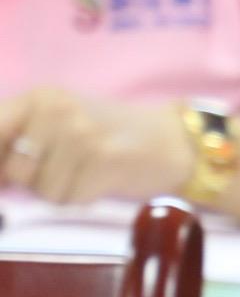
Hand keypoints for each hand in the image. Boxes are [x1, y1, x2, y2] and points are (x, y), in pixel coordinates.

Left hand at [0, 87, 188, 206]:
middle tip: (59, 170)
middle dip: (31, 181)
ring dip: (60, 191)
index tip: (8, 176)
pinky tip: (99, 180)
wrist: (167, 141)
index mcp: (39, 98)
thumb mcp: (58, 123)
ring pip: (41, 189)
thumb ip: (18, 140)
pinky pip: (68, 198)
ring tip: (83, 173)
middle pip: (13, 169)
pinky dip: (81, 197)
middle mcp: (57, 108)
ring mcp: (81, 132)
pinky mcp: (103, 158)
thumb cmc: (106, 135)